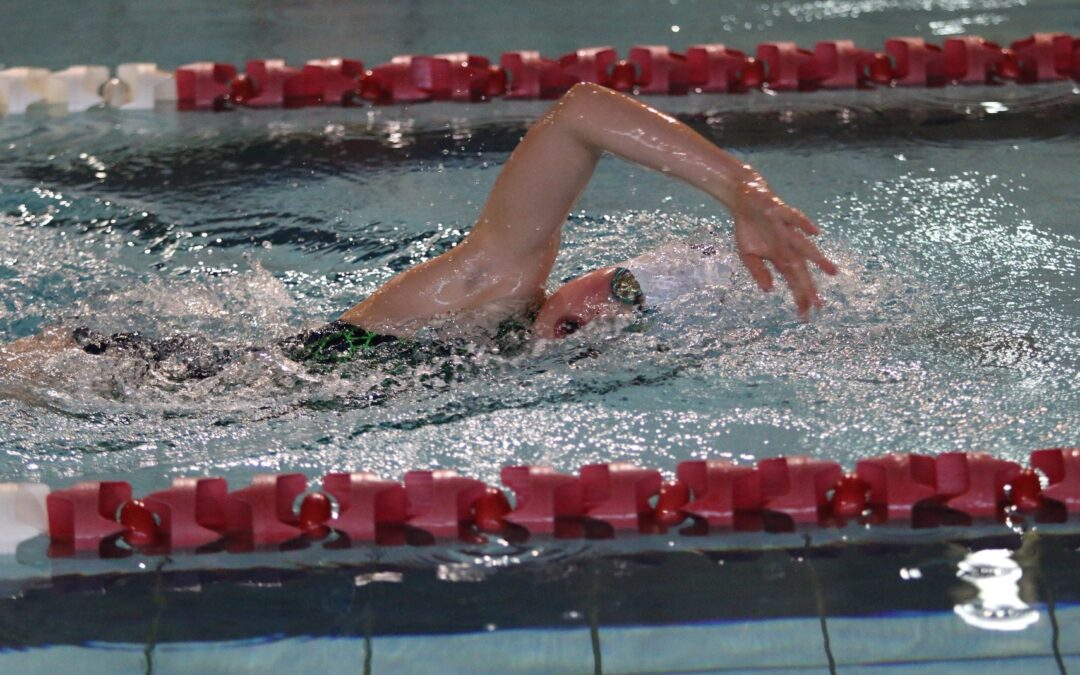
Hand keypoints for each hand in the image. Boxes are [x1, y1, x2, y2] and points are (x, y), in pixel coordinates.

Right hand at [731, 176, 837, 317]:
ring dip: (818, 258)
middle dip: (809, 287)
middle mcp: (788, 246)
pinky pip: (795, 219)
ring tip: (832, 271)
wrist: (746, 199)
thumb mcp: (747, 255)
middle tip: (819, 305)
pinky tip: (815, 233)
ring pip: (804, 246)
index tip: (805, 315)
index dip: (799, 297)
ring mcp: (786, 230)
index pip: (793, 281)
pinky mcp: (781, 213)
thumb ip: (758, 272)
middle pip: (801, 269)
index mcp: (781, 257)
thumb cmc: (750, 229)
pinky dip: (804, 225)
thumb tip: (768, 290)